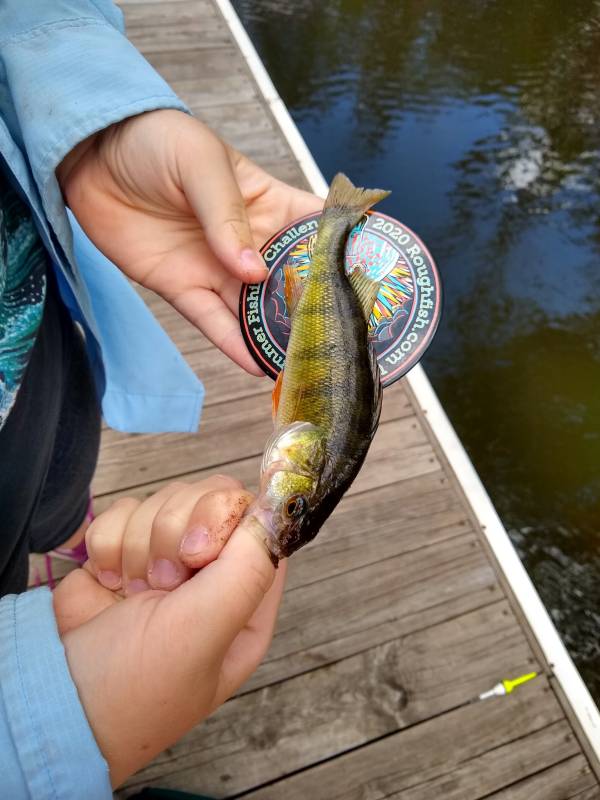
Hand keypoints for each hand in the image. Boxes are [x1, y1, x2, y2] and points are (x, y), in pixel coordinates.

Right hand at [53, 499, 285, 787]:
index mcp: (248, 595)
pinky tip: (109, 583)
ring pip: (168, 498)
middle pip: (214, 497)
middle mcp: (213, 572)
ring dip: (140, 544)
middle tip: (162, 583)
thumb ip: (247, 570)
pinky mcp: (125, 549)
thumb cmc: (137, 685)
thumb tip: (273, 513)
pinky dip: (109, 543)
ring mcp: (167, 557)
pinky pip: (126, 510)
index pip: (259, 521)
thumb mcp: (205, 633)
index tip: (196, 552)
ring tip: (134, 593)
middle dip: (176, 533)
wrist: (56, 695)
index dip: (227, 520)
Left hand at [57, 109, 321, 374]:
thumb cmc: (156, 141)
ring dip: (277, 337)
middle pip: (293, 282)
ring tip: (304, 363)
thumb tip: (253, 271)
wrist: (90, 155)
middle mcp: (251, 243)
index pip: (319, 230)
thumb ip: (227, 216)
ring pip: (256, 311)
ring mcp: (218, 269)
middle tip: (343, 339)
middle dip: (315, 309)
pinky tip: (256, 366)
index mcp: (269, 204)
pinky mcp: (183, 288)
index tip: (376, 280)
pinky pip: (213, 322)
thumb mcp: (202, 163)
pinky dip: (233, 345)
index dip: (347, 252)